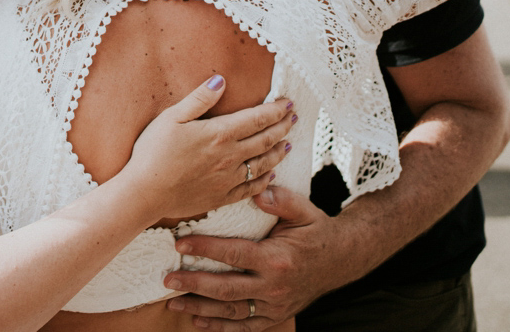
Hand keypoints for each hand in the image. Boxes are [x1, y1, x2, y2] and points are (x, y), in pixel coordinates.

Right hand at [122, 76, 295, 221]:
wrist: (144, 193)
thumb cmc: (153, 152)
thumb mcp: (171, 118)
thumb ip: (199, 100)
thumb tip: (220, 81)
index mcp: (219, 134)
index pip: (256, 119)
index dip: (275, 110)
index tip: (287, 103)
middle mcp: (229, 157)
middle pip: (265, 140)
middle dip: (282, 127)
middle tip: (293, 118)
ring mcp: (227, 180)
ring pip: (263, 164)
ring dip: (278, 152)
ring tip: (288, 143)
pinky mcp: (222, 198)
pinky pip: (251, 188)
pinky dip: (265, 180)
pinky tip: (271, 174)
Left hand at [164, 187, 343, 330]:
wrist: (341, 259)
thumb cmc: (316, 230)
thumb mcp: (303, 209)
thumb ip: (280, 199)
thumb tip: (256, 191)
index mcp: (277, 258)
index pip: (234, 254)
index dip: (205, 249)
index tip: (180, 244)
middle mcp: (274, 286)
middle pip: (226, 289)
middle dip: (194, 284)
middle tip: (168, 278)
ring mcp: (274, 305)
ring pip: (231, 312)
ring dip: (200, 309)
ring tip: (173, 303)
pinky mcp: (275, 317)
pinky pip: (244, 327)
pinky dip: (220, 328)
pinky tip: (198, 322)